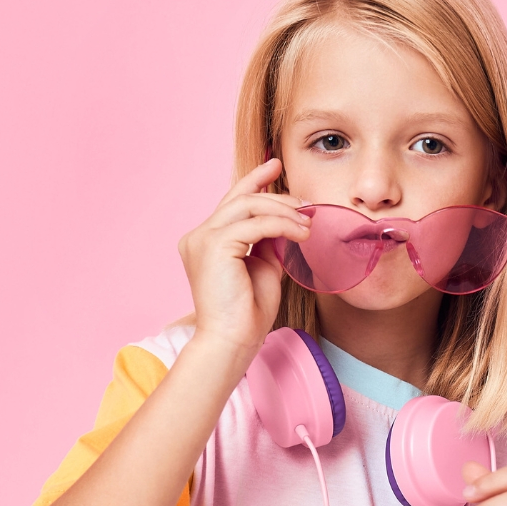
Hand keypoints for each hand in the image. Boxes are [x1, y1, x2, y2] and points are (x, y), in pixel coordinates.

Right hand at [176, 159, 309, 351]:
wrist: (232, 341)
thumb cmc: (247, 313)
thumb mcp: (263, 267)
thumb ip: (269, 242)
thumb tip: (287, 222)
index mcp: (205, 241)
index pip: (231, 201)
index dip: (253, 179)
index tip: (275, 164)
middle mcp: (198, 236)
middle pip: (240, 199)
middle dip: (275, 193)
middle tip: (305, 201)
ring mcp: (202, 239)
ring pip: (248, 206)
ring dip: (283, 210)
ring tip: (308, 223)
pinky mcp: (213, 246)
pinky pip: (255, 224)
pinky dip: (282, 225)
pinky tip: (301, 233)